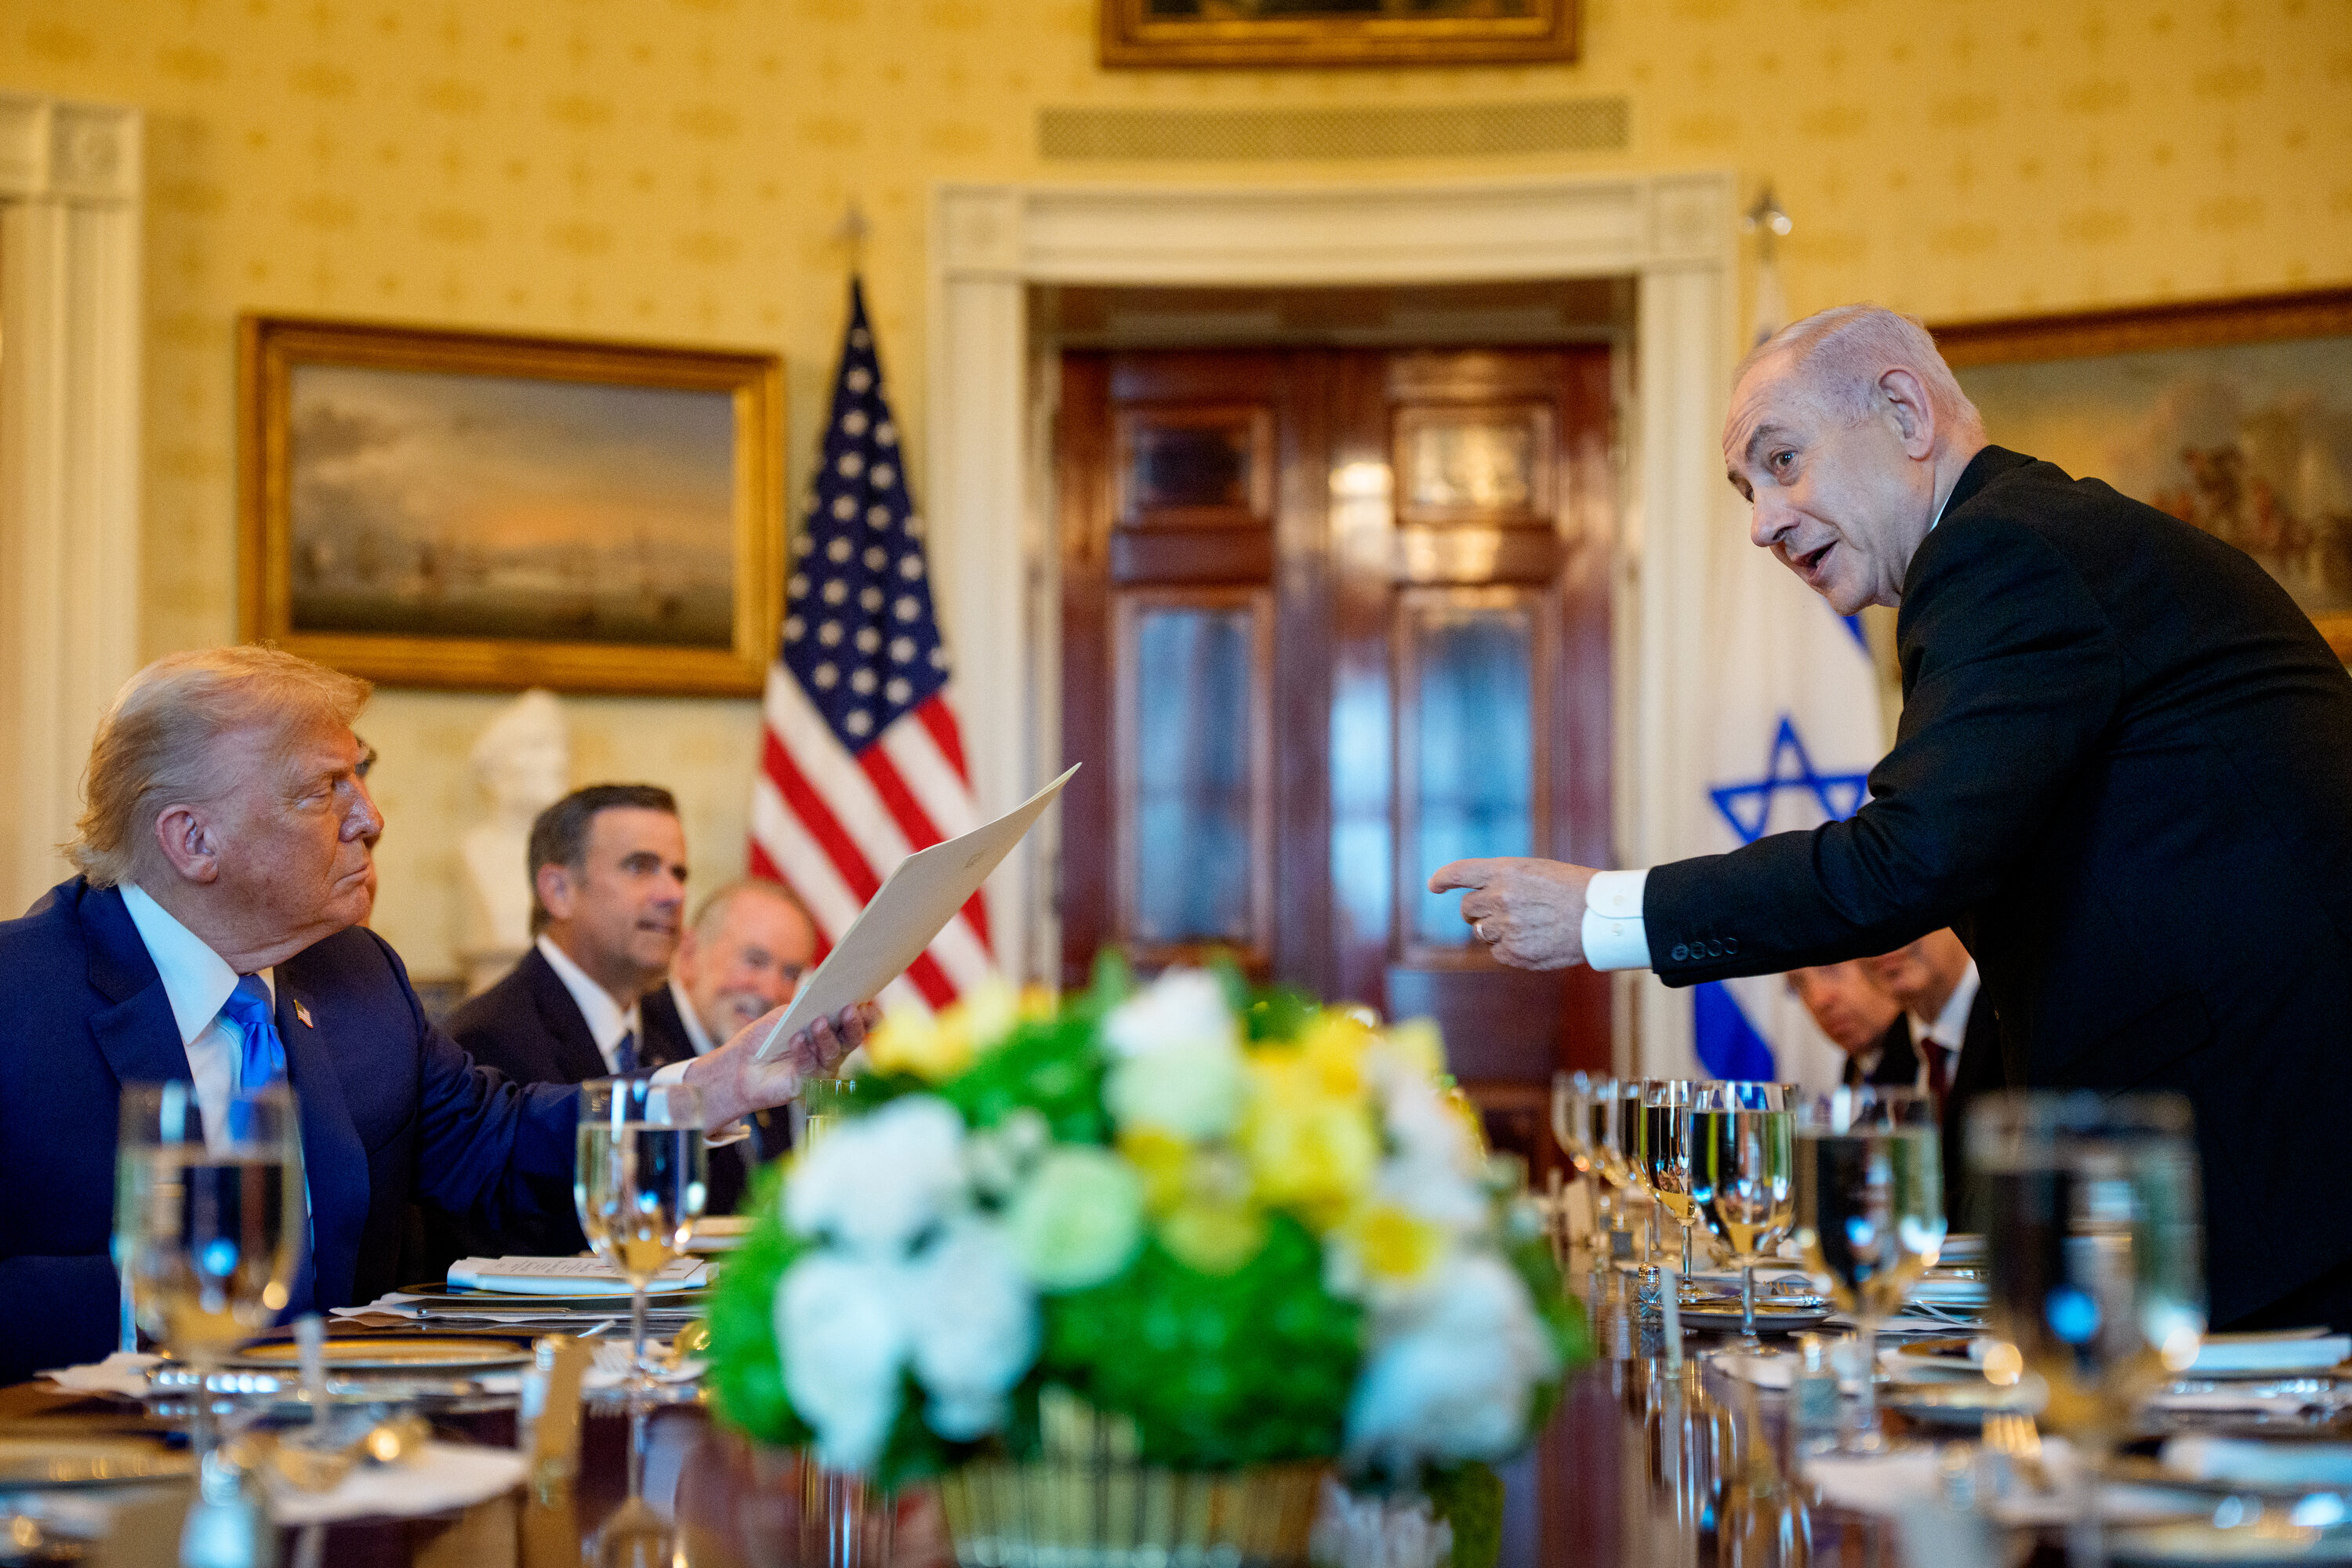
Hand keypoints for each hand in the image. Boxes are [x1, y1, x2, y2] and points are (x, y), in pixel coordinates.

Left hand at [680, 1001, 881, 1130]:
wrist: (739, 1066)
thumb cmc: (764, 1037)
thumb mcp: (784, 1015)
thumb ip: (805, 1007)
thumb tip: (826, 995)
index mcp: (832, 1031)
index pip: (857, 1023)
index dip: (866, 1015)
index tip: (868, 1002)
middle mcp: (832, 1051)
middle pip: (852, 1039)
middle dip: (853, 1024)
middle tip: (849, 1009)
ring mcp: (821, 1070)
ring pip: (834, 1053)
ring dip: (827, 1036)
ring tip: (818, 1022)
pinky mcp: (807, 1086)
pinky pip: (811, 1067)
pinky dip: (804, 1052)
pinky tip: (796, 1040)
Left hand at [1427, 857, 1596, 970]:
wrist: (1600, 916)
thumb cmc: (1572, 889)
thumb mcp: (1535, 871)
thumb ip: (1504, 879)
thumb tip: (1479, 894)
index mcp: (1505, 871)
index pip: (1460, 873)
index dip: (1443, 879)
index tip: (1434, 885)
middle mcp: (1499, 897)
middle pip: (1467, 908)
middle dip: (1476, 910)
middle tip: (1498, 911)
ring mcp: (1505, 927)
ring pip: (1480, 931)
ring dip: (1494, 929)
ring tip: (1525, 924)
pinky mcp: (1514, 953)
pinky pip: (1497, 951)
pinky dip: (1508, 947)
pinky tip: (1532, 939)